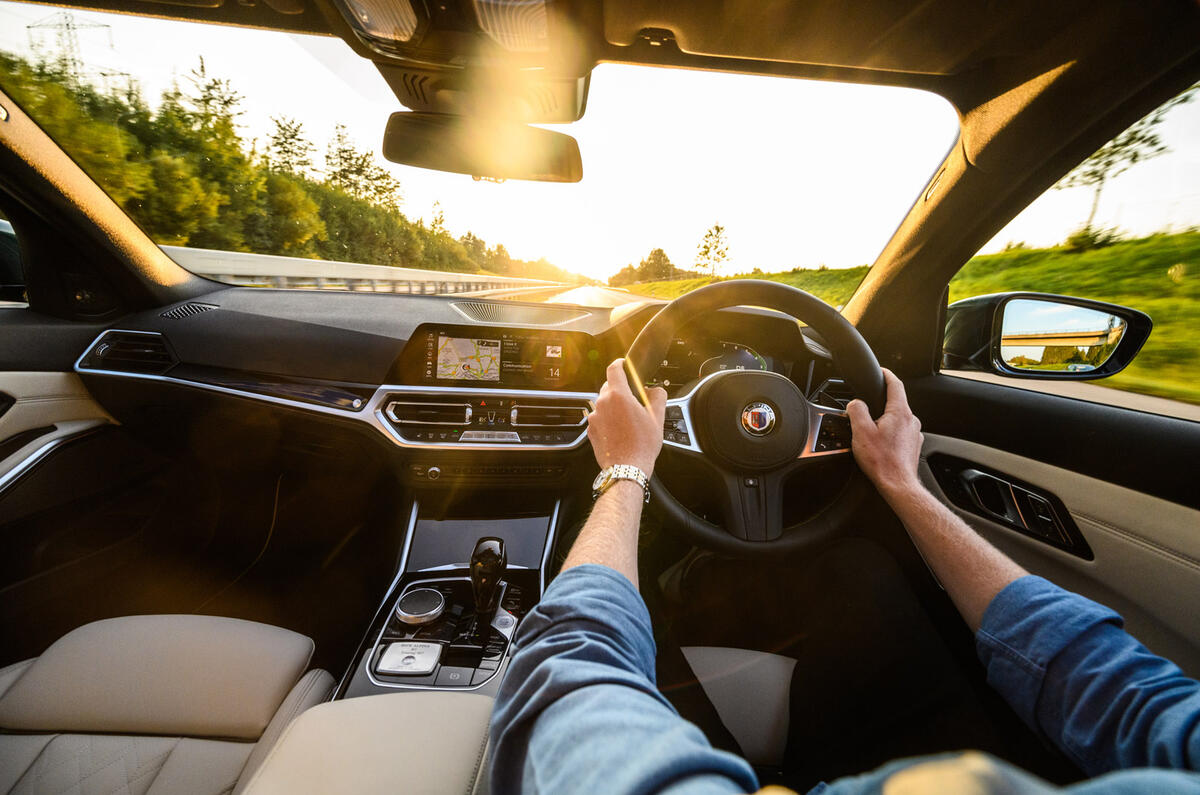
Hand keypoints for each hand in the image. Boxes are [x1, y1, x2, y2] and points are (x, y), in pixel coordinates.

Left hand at [588, 358, 666, 475]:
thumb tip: (655, 390)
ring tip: (628, 420)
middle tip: (634, 400)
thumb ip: (657, 396)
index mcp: (618, 396)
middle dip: (620, 389)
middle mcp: (602, 404)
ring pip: (604, 404)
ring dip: (614, 406)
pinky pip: (599, 418)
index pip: (614, 369)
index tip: (624, 364)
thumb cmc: (641, 446)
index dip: (620, 364)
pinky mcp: (590, 431)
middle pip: (608, 387)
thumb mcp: (657, 418)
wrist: (626, 469)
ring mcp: (594, 418)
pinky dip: (608, 420)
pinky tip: (620, 431)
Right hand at [846, 368, 924, 499]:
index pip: (896, 384)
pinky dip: (891, 434)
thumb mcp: (861, 432)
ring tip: (871, 433)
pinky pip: (901, 433)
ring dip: (885, 421)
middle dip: (881, 403)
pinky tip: (880, 445)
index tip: (881, 371)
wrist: (898, 485)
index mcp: (900, 413)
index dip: (887, 374)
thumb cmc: (882, 462)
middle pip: (896, 402)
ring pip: (898, 419)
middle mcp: (911, 421)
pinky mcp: (913, 446)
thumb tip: (855, 404)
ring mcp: (914, 434)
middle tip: (866, 409)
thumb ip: (857, 411)